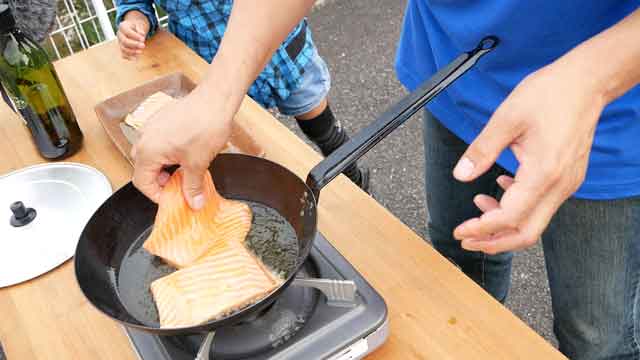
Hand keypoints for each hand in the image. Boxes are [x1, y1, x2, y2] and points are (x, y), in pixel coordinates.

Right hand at [117, 11, 149, 59]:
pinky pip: (123, 54)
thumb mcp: (139, 24)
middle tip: (143, 46)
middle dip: (134, 44)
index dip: (135, 36)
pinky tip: (136, 58)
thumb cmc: (136, 27)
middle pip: (124, 41)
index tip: (143, 39)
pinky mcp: (122, 48)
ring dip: (132, 52)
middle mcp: (119, 35)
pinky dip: (129, 57)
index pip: (127, 31)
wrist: (132, 29)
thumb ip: (140, 29)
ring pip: (123, 49)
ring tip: (141, 52)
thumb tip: (142, 34)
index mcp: (122, 26)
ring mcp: (120, 42)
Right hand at [131, 88, 233, 208]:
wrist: (215, 99)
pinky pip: (159, 143)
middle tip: (181, 187)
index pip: (142, 183)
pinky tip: (187, 155)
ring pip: (152, 156)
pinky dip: (169, 154)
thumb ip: (192, 187)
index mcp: (147, 151)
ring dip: (167, 168)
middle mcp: (144, 139)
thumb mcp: (198, 163)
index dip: (157, 196)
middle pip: (145, 170)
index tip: (173, 201)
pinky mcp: (161, 120)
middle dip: (162, 182)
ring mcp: (151, 127)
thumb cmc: (204, 126)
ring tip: (187, 171)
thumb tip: (194, 203)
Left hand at [451, 61, 604, 253]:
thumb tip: (460, 175)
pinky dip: (518, 207)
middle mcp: (560, 185)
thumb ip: (482, 150)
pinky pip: (541, 204)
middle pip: (526, 232)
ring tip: (477, 211)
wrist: (587, 81)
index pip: (509, 218)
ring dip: (504, 224)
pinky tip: (499, 189)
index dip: (481, 229)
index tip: (459, 231)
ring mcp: (567, 183)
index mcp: (544, 173)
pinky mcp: (568, 177)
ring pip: (534, 221)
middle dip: (493, 241)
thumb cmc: (551, 93)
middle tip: (466, 238)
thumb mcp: (506, 118)